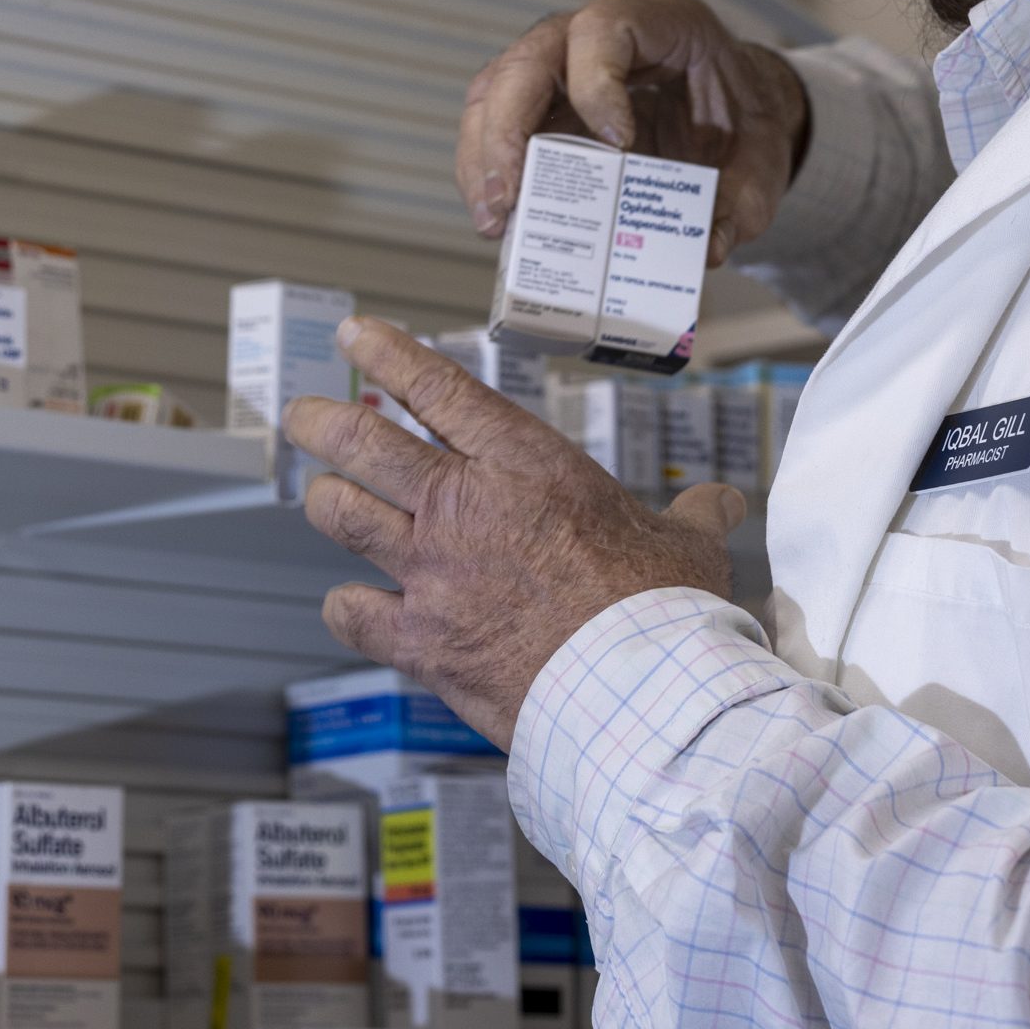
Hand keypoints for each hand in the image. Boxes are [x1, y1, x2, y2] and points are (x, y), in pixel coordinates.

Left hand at [283, 316, 745, 749]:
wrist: (631, 692)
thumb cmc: (660, 609)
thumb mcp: (690, 543)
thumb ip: (697, 515)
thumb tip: (724, 504)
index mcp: (528, 464)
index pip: (439, 388)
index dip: (387, 353)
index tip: (356, 336)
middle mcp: (465, 504)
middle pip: (363, 440)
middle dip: (323, 420)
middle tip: (305, 412)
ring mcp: (432, 570)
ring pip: (342, 513)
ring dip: (328, 500)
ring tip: (323, 494)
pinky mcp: (418, 638)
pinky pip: (349, 610)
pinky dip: (346, 604)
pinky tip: (351, 603)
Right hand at [457, 0, 807, 266]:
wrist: (736, 118)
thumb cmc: (741, 121)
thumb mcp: (760, 161)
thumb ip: (741, 203)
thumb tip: (706, 248)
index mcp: (662, 21)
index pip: (604, 28)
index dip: (597, 83)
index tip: (618, 144)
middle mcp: (597, 34)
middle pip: (528, 61)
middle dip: (508, 132)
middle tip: (512, 199)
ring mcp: (560, 67)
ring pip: (495, 93)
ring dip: (484, 159)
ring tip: (495, 221)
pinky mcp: (541, 106)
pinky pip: (495, 126)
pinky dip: (488, 172)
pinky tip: (500, 218)